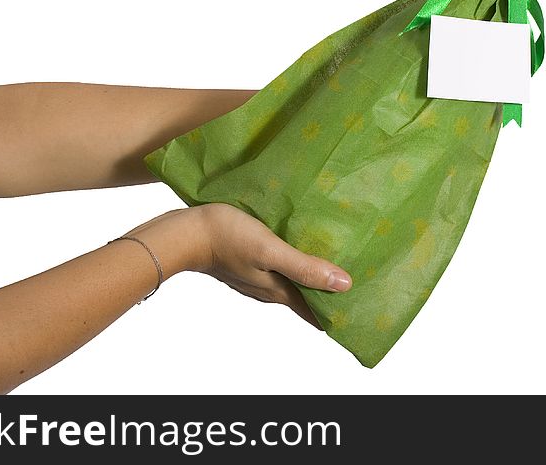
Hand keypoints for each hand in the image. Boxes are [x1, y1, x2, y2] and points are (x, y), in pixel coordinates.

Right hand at [123, 204, 351, 327]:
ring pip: (292, 283)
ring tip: (334, 264)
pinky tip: (299, 248)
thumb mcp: (270, 250)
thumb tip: (344, 285)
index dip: (336, 312)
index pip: (314, 312)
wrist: (186, 232)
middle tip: (356, 280)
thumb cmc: (228, 237)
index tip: (359, 308)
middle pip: (305, 297)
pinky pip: (278, 269)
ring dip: (311, 278)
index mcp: (278, 291)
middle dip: (328, 293)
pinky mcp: (247, 263)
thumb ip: (304, 266)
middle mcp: (269, 290)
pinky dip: (294, 264)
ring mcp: (256, 278)